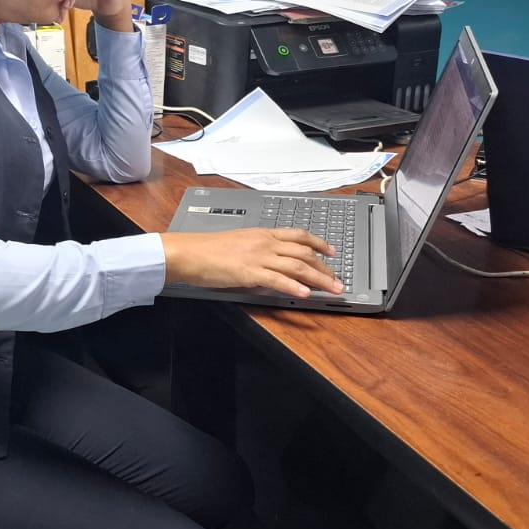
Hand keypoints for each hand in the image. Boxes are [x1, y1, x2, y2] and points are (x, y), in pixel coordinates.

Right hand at [160, 228, 343, 298]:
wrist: (189, 253)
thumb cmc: (208, 250)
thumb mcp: (239, 244)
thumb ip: (258, 252)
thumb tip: (271, 266)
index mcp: (262, 234)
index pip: (298, 235)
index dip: (319, 243)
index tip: (331, 251)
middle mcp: (264, 243)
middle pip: (304, 253)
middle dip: (325, 267)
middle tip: (338, 280)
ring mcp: (258, 257)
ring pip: (297, 266)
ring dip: (319, 279)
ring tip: (332, 289)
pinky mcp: (249, 272)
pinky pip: (277, 280)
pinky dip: (294, 287)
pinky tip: (305, 294)